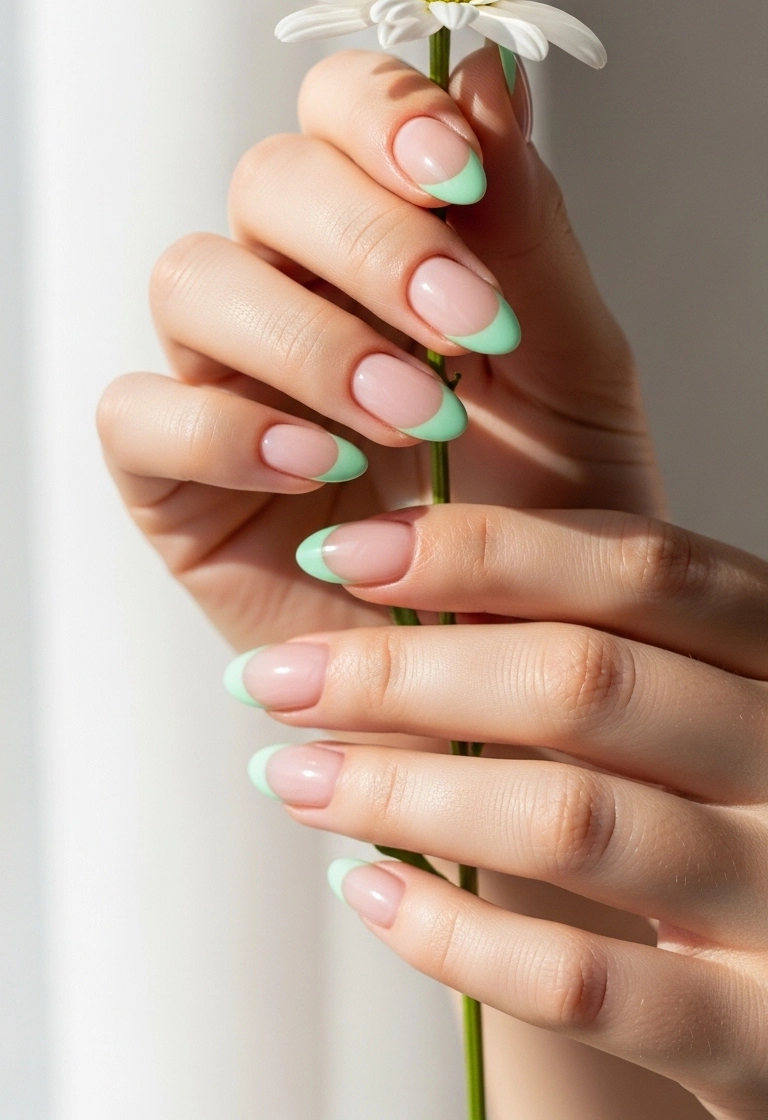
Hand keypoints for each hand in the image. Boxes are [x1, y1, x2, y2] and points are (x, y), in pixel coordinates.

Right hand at [97, 45, 662, 648]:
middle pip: (266, 180)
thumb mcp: (571, 369)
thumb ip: (528, 230)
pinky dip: (226, 431)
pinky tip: (317, 470)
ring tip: (409, 419)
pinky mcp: (173, 477)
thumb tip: (484, 72)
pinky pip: (140, 413)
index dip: (384, 114)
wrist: (516, 663)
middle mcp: (293, 288)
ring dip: (308, 340)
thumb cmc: (548, 513)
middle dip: (368, 241)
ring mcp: (222, 378)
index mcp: (386, 238)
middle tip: (462, 326)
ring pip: (192, 279)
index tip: (459, 173)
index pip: (340, 109)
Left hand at [239, 505, 767, 1119]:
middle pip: (586, 682)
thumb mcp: (703, 701)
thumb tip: (404, 570)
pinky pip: (583, 984)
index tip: (343, 552)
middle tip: (277, 677)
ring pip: (571, 821)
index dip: (483, 549)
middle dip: (405, 674)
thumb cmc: (741, 815)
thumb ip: (607, 638)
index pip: (642, 569)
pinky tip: (369, 894)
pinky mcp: (758, 1037)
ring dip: (403, 794)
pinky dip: (457, 936)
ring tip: (295, 776)